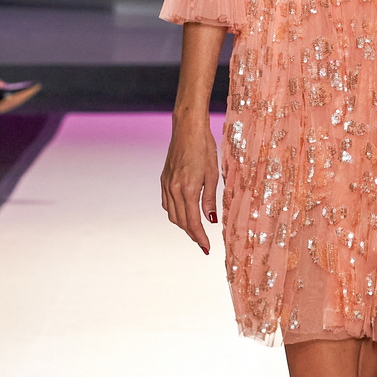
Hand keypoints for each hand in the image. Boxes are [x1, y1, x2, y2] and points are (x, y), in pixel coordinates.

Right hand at [161, 116, 219, 252]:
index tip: (206, 248)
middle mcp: (174, 189)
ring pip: (172, 214)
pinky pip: (166, 203)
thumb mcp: (212, 174)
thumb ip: (210, 200)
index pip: (193, 222)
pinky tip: (184, 213)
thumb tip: (211, 221)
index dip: (199, 238)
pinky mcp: (164, 180)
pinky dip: (175, 213)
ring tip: (196, 231)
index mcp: (188, 189)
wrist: (187, 129)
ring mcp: (166, 185)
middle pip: (181, 221)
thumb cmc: (205, 148)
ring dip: (183, 225)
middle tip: (203, 243)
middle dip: (192, 234)